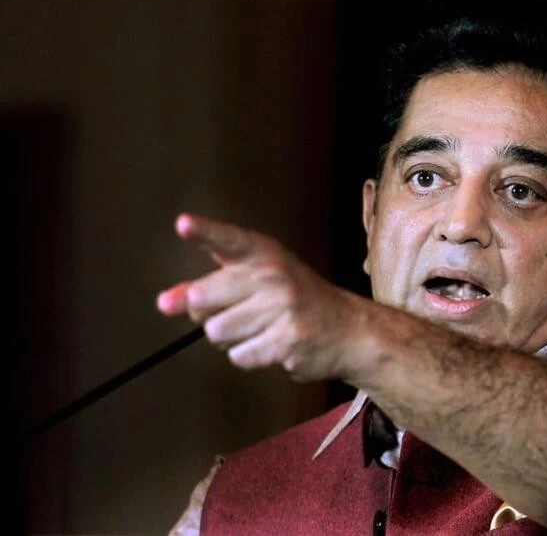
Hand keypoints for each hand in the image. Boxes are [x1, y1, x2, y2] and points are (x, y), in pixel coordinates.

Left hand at [157, 213, 359, 380]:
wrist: (349, 329)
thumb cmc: (294, 301)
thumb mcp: (258, 280)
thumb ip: (209, 286)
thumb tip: (165, 303)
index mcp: (264, 253)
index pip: (228, 240)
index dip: (204, 231)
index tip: (182, 224)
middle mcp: (273, 275)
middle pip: (202, 299)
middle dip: (207, 314)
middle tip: (237, 312)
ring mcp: (282, 307)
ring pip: (216, 332)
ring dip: (231, 338)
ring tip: (261, 329)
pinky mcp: (286, 339)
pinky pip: (238, 355)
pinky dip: (249, 356)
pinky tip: (272, 345)